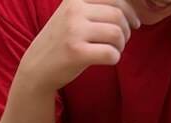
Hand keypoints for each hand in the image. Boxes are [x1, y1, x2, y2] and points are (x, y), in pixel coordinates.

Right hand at [20, 0, 140, 92]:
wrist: (36, 67)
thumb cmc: (61, 42)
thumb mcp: (72, 14)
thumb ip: (94, 6)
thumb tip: (130, 8)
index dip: (130, 11)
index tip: (134, 23)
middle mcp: (74, 10)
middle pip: (118, 15)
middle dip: (127, 31)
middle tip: (123, 42)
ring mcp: (74, 31)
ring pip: (117, 34)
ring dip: (121, 45)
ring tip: (113, 50)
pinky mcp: (77, 53)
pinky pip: (110, 54)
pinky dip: (115, 58)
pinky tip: (109, 60)